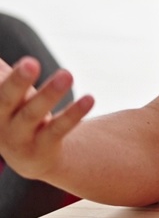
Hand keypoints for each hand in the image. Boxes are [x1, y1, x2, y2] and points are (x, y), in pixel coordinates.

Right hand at [0, 57, 94, 180]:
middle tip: (30, 62)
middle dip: (17, 81)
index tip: (21, 61)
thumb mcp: (6, 92)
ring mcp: (18, 137)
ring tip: (67, 74)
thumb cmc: (16, 110)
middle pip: (6, 99)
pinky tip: (90, 98)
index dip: (6, 77)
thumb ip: (1, 72)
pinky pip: (58, 129)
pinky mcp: (42, 147)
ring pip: (33, 114)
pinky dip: (73, 114)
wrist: (28, 157)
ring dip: (49, 94)